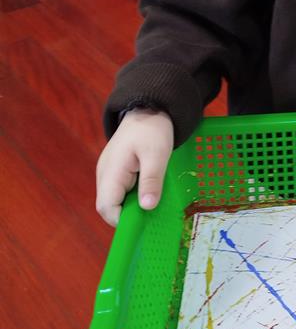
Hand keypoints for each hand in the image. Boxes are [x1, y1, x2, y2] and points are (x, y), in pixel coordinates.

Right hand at [96, 109, 173, 226]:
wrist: (149, 107)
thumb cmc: (153, 130)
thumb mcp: (157, 155)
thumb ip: (151, 181)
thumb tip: (147, 208)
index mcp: (111, 171)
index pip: (106, 207)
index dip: (122, 220)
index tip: (144, 222)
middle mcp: (104, 174)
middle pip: (108, 206)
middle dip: (128, 214)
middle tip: (151, 211)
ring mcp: (108, 171)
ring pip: (114, 199)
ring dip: (131, 204)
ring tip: (152, 200)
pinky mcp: (115, 169)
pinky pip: (119, 190)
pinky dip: (132, 195)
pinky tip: (148, 190)